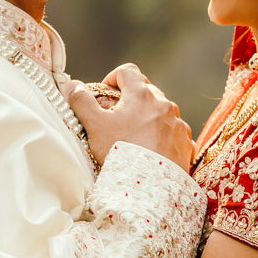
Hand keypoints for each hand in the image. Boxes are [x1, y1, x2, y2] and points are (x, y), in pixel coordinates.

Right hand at [67, 64, 192, 168]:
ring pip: (162, 111)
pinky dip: (163, 134)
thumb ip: (81, 102)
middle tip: (118, 116)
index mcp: (141, 95)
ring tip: (136, 135)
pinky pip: (174, 130)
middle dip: (131, 98)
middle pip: (146, 90)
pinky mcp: (185, 141)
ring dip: (149, 116)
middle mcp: (163, 104)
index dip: (113, 78)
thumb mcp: (95, 125)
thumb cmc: (120, 152)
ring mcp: (177, 123)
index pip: (128, 71)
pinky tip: (152, 149)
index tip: (105, 92)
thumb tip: (71, 86)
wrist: (148, 186)